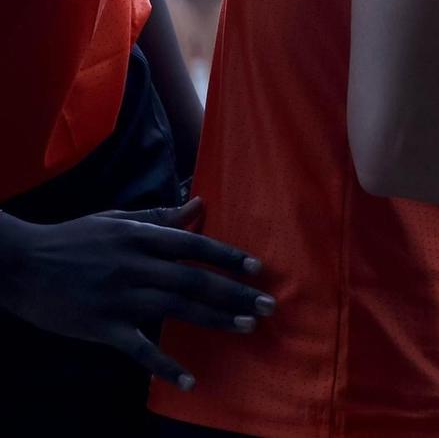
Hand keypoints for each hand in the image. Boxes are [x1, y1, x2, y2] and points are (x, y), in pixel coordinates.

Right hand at [0, 199, 271, 391]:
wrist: (19, 264)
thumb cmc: (71, 239)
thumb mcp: (116, 220)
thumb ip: (160, 217)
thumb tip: (199, 204)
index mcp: (141, 238)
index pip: (196, 246)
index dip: (229, 258)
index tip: (258, 270)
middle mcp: (136, 266)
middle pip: (195, 281)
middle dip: (235, 294)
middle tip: (267, 306)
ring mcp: (119, 298)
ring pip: (177, 310)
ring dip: (215, 320)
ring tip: (247, 327)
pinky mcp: (102, 327)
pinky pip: (139, 349)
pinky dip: (165, 365)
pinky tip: (189, 380)